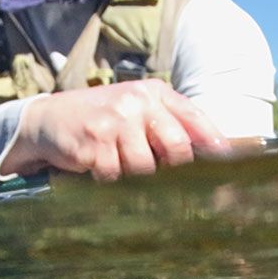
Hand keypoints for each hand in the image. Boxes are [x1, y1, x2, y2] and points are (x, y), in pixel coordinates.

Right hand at [0, 80, 228, 181]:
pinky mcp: (94, 142)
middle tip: (169, 186)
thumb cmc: (100, 120)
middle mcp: (137, 102)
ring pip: (146, 168)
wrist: (47, 119)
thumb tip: (212, 157)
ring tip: (119, 168)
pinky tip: (98, 171)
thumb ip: (168, 126)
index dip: (214, 146)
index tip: (230, 168)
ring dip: (135, 179)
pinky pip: (116, 177)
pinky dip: (110, 181)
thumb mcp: (135, 111)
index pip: (195, 120)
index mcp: (154, 93)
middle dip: (174, 172)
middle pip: (177, 149)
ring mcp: (115, 121)